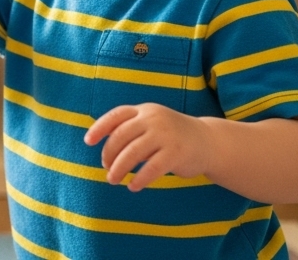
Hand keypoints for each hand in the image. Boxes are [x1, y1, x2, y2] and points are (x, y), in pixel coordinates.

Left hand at [84, 103, 213, 191]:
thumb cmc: (171, 135)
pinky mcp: (176, 153)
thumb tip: (98, 141)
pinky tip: (133, 187)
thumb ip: (129, 127)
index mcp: (144, 110)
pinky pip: (151, 168)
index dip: (99, 128)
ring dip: (119, 169)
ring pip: (133, 153)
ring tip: (113, 180)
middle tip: (106, 168)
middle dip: (109, 154)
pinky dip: (139, 179)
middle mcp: (154, 119)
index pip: (116, 116)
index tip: (88, 142)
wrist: (208, 141)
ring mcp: (166, 135)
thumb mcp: (151, 123)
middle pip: (121, 136)